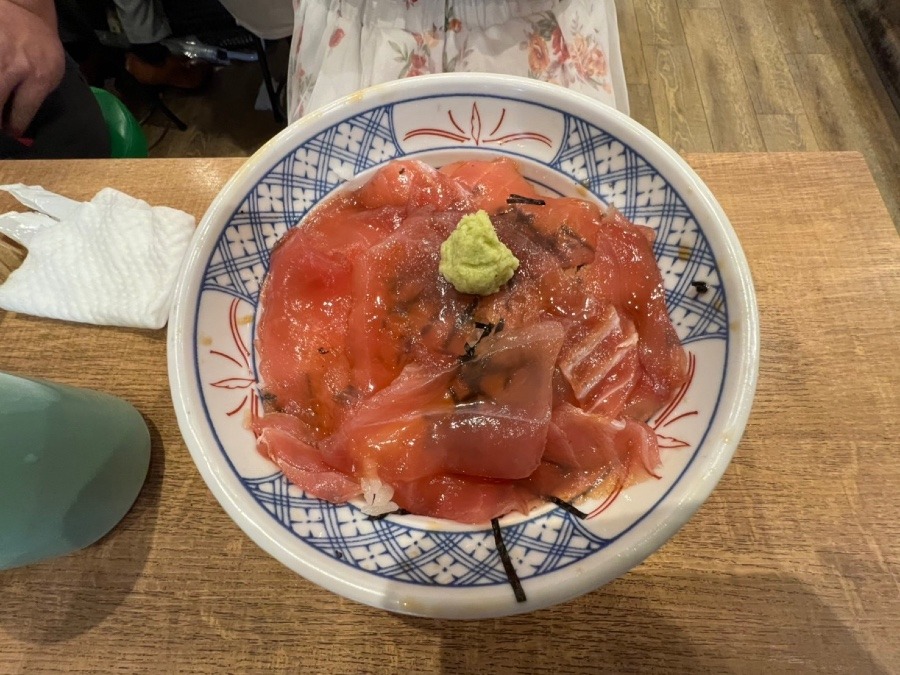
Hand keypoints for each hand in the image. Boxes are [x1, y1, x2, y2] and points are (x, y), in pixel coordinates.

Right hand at [0, 0, 64, 136]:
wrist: (25, 9)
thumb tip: (17, 127)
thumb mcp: (51, 74)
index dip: (12, 129)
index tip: (9, 135)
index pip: (21, 113)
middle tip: (0, 131)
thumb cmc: (41, 47)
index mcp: (39, 76)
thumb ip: (36, 98)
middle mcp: (15, 66)